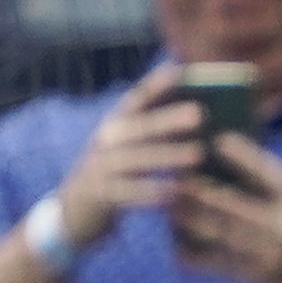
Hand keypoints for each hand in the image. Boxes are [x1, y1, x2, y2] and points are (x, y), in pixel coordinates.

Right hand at [53, 65, 205, 250]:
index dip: (156, 84)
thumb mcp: (134, 150)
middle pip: (138, 126)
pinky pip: (125, 192)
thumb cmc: (120, 175)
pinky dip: (149, 192)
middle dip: (169, 118)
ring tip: (198, 155)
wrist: (76, 212)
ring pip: (133, 158)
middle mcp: (106, 140)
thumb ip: (159, 133)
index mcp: (117, 124)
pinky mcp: (97, 194)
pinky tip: (173, 194)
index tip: (179, 70)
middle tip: (201, 113)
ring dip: (166, 155)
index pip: (137, 99)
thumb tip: (205, 114)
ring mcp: (98, 166)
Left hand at [169, 133, 281, 282]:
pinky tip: (179, 255)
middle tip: (174, 181)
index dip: (243, 156)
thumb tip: (242, 184)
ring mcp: (280, 256)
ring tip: (170, 212)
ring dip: (192, 222)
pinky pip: (225, 268)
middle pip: (235, 204)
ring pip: (223, 234)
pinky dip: (200, 261)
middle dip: (200, 192)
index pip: (271, 174)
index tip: (216, 141)